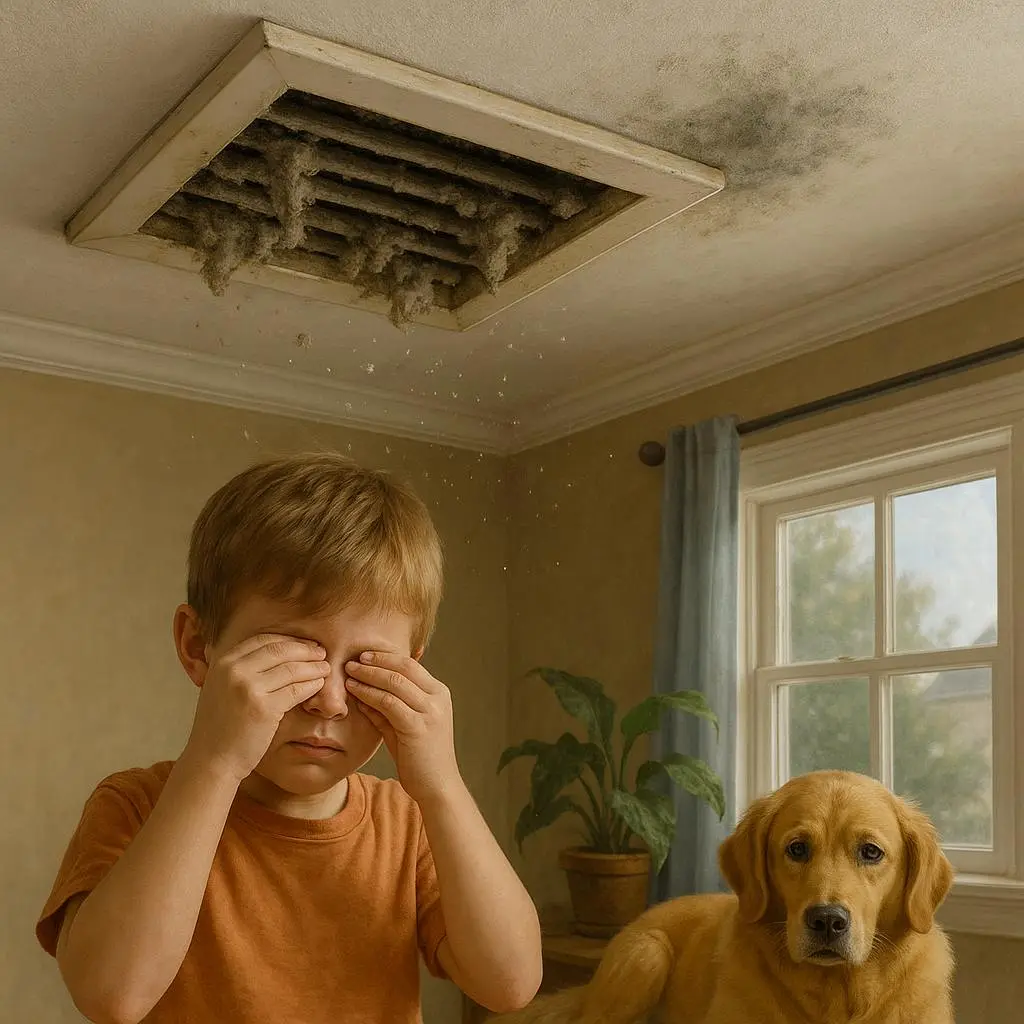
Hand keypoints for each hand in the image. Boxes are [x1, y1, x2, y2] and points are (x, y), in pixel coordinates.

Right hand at [184, 634, 329, 782]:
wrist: (211, 759)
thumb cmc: (220, 726)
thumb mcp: (221, 688)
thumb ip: (240, 669)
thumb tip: (273, 651)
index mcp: (223, 662)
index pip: (264, 640)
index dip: (289, 640)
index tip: (305, 644)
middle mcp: (234, 670)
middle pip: (280, 650)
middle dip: (305, 650)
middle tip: (321, 654)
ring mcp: (248, 688)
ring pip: (292, 669)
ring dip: (313, 667)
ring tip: (326, 668)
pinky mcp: (264, 708)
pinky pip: (296, 690)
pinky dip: (311, 685)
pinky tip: (319, 685)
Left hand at [344, 652, 459, 803]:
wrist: (438, 786)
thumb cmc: (419, 758)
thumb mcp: (403, 727)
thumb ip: (386, 709)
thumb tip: (362, 691)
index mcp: (439, 693)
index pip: (410, 664)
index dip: (386, 657)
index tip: (364, 655)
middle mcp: (437, 699)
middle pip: (403, 668)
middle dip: (375, 661)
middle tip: (353, 659)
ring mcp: (430, 712)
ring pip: (394, 682)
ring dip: (369, 675)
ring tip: (349, 673)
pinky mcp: (418, 727)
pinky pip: (389, 703)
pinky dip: (369, 694)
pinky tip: (355, 692)